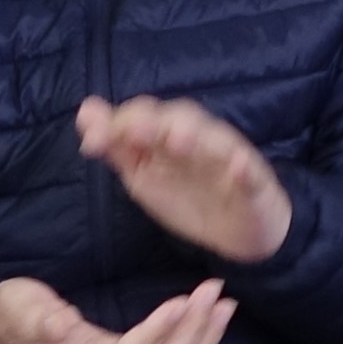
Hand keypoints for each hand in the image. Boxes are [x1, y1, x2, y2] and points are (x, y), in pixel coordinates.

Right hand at [0, 271, 235, 343]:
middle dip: (195, 330)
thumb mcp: (14, 307)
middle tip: (214, 290)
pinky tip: (210, 324)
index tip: (184, 300)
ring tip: (224, 306)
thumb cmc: (10, 316)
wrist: (0, 340)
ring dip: (204, 342)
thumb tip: (58, 327)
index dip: (160, 333)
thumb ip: (34, 318)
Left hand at [75, 93, 297, 262]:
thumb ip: (115, 146)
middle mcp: (200, 139)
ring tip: (179, 143)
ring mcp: (229, 159)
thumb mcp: (142, 176)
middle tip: (134, 134)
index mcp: (168, 137)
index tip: (92, 141)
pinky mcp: (256, 183)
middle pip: (181, 115)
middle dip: (156, 121)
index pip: (144, 114)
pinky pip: (252, 173)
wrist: (240, 232)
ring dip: (198, 135)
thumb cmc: (189, 198)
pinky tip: (237, 170)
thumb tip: (86, 111)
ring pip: (216, 137)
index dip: (116, 121)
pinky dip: (245, 169)